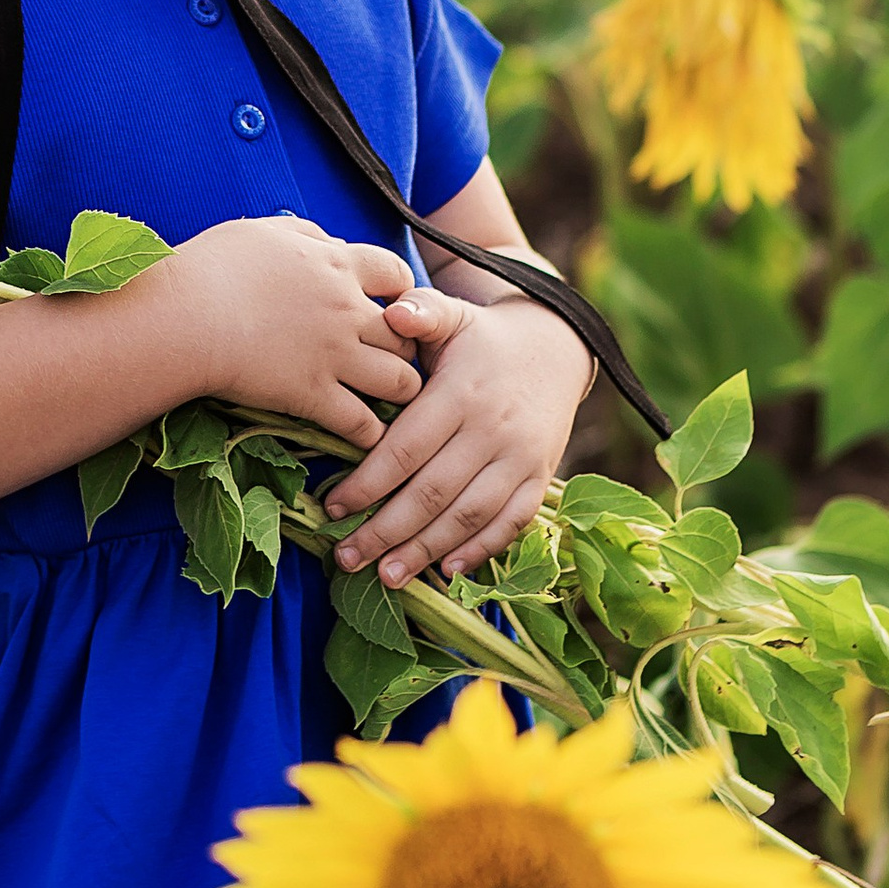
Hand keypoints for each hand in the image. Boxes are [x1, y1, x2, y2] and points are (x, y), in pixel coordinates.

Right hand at [161, 214, 420, 449]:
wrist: (185, 315)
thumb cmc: (213, 266)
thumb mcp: (263, 232)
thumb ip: (305, 235)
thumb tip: (329, 245)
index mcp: (336, 265)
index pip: (396, 273)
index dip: (401, 292)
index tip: (390, 305)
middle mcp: (346, 310)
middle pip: (406, 335)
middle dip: (405, 349)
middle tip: (390, 360)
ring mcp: (334, 355)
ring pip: (400, 381)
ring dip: (398, 392)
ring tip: (385, 401)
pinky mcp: (313, 396)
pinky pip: (363, 424)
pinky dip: (370, 434)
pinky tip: (363, 436)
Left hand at [322, 289, 594, 583]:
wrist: (555, 349)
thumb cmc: (481, 338)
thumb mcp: (453, 315)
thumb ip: (421, 312)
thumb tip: (392, 311)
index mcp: (461, 393)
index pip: (407, 448)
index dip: (369, 482)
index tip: (333, 507)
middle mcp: (492, 430)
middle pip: (432, 492)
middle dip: (386, 530)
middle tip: (347, 558)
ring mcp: (521, 458)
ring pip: (469, 515)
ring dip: (426, 550)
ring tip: (387, 576)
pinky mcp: (540, 477)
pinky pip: (511, 522)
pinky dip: (481, 550)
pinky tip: (447, 571)